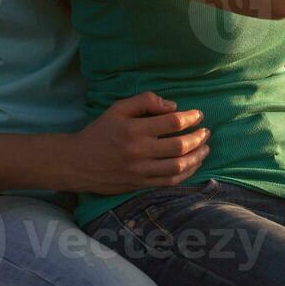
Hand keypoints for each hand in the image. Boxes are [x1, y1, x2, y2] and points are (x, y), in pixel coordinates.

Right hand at [66, 92, 209, 194]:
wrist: (78, 162)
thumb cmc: (100, 131)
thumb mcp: (118, 108)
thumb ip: (145, 101)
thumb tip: (172, 106)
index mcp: (134, 129)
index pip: (172, 122)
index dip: (190, 118)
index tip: (198, 114)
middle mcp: (139, 151)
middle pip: (179, 145)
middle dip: (198, 137)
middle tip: (206, 131)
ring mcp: (140, 171)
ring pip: (178, 166)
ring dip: (197, 156)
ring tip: (206, 148)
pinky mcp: (140, 184)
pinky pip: (169, 182)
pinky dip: (186, 173)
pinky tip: (193, 164)